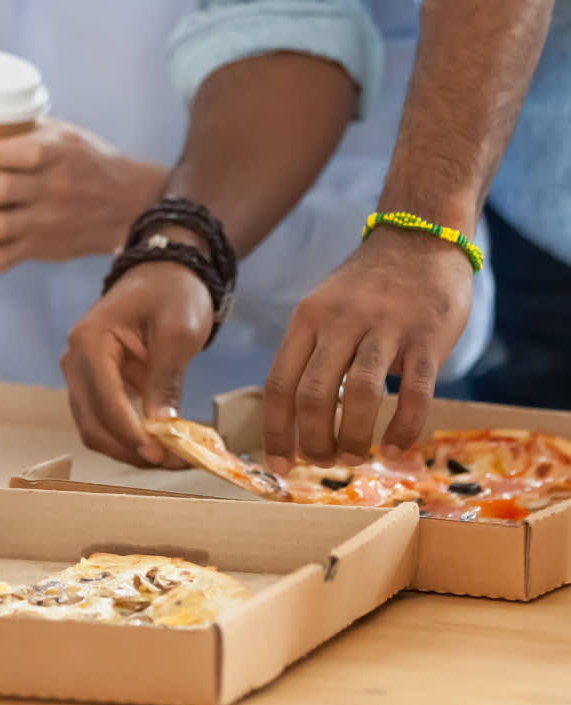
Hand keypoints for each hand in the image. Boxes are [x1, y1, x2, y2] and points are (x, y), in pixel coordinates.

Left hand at [0, 119, 166, 275]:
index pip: (23, 154)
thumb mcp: (65, 134)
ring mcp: (45, 223)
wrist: (128, 206)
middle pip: (0, 192)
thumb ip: (23, 129)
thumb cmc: (87, 160)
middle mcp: (53, 190)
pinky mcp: (39, 249)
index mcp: (59, 153)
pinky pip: (0, 261)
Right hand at [61, 260, 212, 467]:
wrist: (164, 274)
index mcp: (90, 341)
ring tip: (171, 459)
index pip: (103, 399)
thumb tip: (161, 430)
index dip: (129, 432)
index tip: (160, 455)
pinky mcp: (96, 387)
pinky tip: (160, 446)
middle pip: (92, 422)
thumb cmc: (172, 294)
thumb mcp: (178, 333)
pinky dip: (129, 439)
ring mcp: (81, 376)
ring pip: (94, 429)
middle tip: (173, 463)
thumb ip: (165, 381)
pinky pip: (104, 422)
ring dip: (129, 450)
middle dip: (130, 449)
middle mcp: (75, 361)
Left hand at [263, 227, 474, 471]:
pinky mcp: (427, 337)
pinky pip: (415, 392)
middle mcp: (340, 323)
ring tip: (354, 458)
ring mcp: (385, 328)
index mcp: (306, 320)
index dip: (276, 431)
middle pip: (314, 395)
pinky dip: (404, 427)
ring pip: (360, 395)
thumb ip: (310, 355)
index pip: (279, 385)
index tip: (277, 465)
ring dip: (354, 437)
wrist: (418, 238)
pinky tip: (395, 448)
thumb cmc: (365, 288)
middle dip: (313, 440)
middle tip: (321, 463)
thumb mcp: (323, 310)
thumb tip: (297, 422)